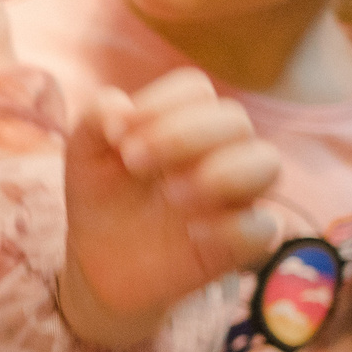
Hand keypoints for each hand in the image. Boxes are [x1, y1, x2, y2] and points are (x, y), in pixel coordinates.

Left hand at [58, 67, 280, 347]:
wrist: (100, 262)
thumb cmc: (102, 197)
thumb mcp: (85, 155)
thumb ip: (96, 120)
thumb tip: (121, 108)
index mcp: (183, 121)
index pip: (196, 89)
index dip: (160, 103)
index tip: (118, 134)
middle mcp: (219, 151)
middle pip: (234, 120)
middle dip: (184, 135)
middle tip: (134, 163)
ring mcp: (235, 196)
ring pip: (266, 162)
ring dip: (221, 172)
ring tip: (171, 194)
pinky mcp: (241, 243)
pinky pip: (264, 226)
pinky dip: (232, 227)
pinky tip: (193, 233)